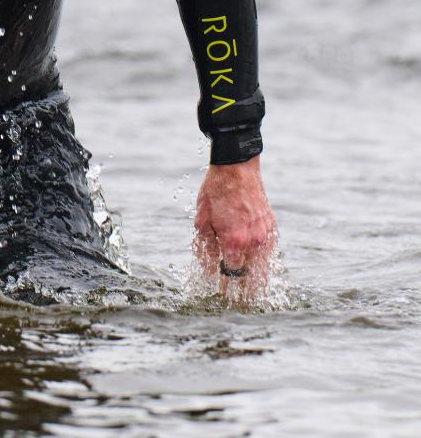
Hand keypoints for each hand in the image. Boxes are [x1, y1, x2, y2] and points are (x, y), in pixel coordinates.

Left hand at [193, 155, 276, 296]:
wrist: (236, 169)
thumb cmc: (215, 192)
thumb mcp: (202, 219)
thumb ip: (205, 247)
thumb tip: (207, 269)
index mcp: (234, 241)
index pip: (231, 274)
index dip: (225, 286)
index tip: (222, 297)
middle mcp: (253, 241)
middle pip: (252, 277)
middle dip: (246, 292)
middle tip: (241, 305)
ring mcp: (265, 234)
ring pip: (265, 267)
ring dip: (259, 282)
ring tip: (255, 297)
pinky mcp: (272, 227)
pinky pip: (271, 252)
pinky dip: (266, 263)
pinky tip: (262, 270)